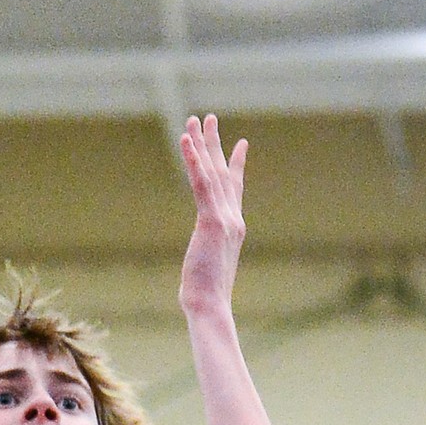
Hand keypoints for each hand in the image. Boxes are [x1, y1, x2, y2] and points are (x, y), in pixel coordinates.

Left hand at [178, 115, 247, 317]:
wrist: (210, 305)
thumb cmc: (205, 297)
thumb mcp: (206, 268)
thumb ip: (205, 254)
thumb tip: (198, 264)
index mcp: (233, 228)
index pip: (234, 189)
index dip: (236, 165)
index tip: (241, 144)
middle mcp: (233, 218)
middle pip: (223, 172)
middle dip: (215, 144)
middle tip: (209, 118)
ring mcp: (225, 218)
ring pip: (212, 172)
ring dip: (203, 144)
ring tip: (196, 119)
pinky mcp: (211, 221)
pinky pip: (200, 183)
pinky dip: (193, 160)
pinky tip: (185, 140)